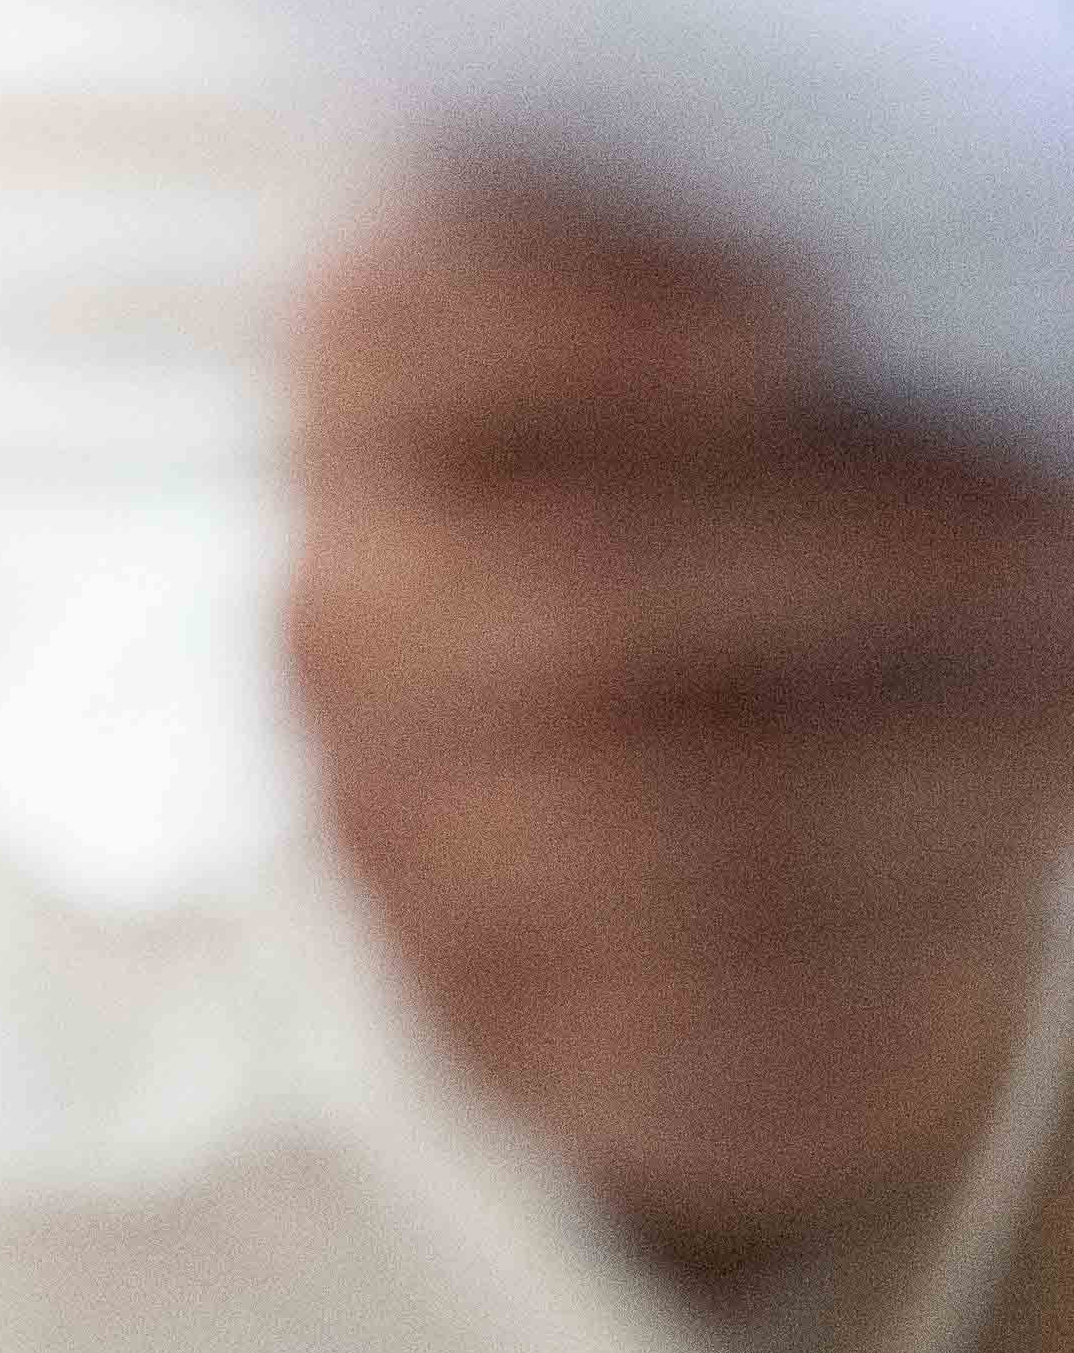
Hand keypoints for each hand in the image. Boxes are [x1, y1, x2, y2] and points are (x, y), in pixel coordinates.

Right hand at [293, 173, 1073, 1267]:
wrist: (625, 849)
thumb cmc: (712, 526)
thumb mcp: (695, 396)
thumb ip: (759, 335)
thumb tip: (943, 332)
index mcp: (370, 411)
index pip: (401, 332)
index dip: (588, 321)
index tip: (799, 318)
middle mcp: (348, 622)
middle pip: (572, 585)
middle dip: (846, 552)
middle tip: (1045, 529)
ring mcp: (410, 845)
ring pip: (681, 824)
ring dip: (921, 758)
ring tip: (1058, 696)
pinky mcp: (534, 1034)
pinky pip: (733, 1003)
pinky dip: (905, 921)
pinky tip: (993, 843)